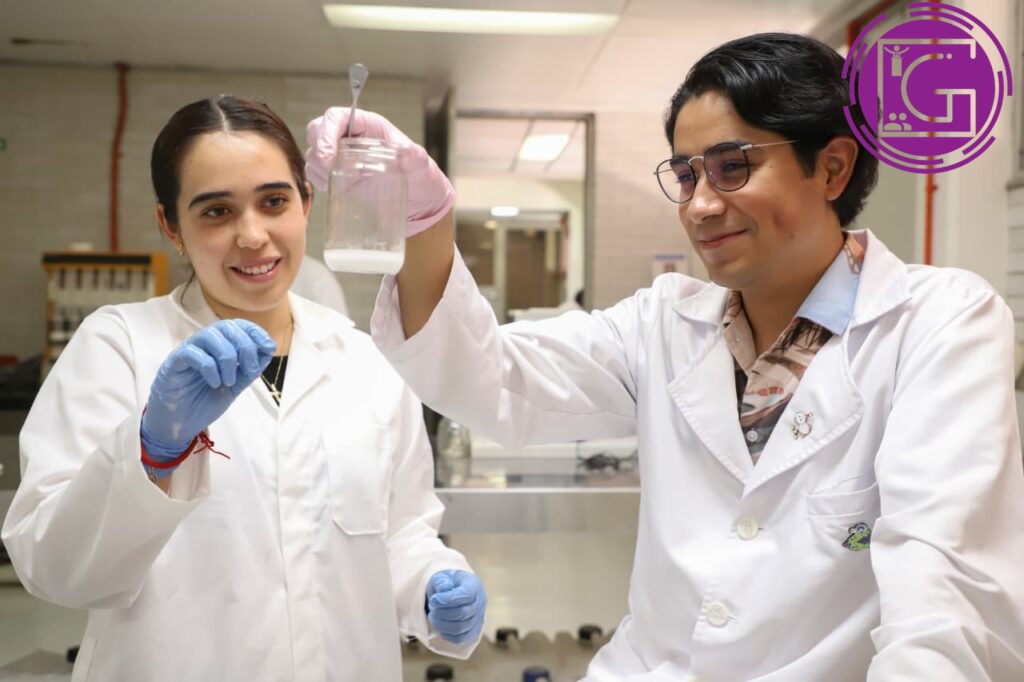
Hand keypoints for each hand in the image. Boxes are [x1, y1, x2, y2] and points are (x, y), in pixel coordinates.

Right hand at [141, 320, 274, 463]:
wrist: (180, 423)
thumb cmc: (205, 400)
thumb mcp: (236, 385)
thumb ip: (250, 369)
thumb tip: (268, 349)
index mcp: (219, 345)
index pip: (237, 325)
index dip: (255, 331)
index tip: (268, 346)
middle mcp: (203, 344)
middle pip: (226, 327)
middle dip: (245, 346)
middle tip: (249, 370)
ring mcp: (187, 351)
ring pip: (210, 336)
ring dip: (228, 358)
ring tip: (229, 381)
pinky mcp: (173, 363)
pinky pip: (192, 353)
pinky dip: (210, 368)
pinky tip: (215, 384)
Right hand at [305, 108, 454, 235]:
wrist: (420, 203)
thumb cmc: (421, 179)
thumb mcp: (423, 168)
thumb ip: (417, 159)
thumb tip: (411, 151)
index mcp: (370, 127)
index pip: (338, 116)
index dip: (327, 131)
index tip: (328, 155)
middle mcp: (353, 137)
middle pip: (319, 129)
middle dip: (318, 148)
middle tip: (326, 170)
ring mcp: (343, 155)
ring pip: (315, 150)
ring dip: (316, 165)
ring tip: (330, 181)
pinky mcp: (339, 174)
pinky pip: (317, 170)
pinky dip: (317, 178)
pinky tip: (329, 187)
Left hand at [426, 569, 486, 643]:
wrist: (452, 593)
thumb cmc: (446, 584)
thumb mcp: (442, 577)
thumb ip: (441, 581)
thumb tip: (444, 589)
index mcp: (474, 585)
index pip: (466, 594)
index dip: (448, 599)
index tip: (433, 599)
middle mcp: (480, 601)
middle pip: (464, 613)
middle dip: (442, 613)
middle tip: (431, 609)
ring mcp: (479, 617)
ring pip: (461, 627)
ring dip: (442, 624)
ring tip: (433, 617)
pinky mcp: (474, 631)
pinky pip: (461, 638)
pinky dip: (448, 635)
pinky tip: (440, 627)